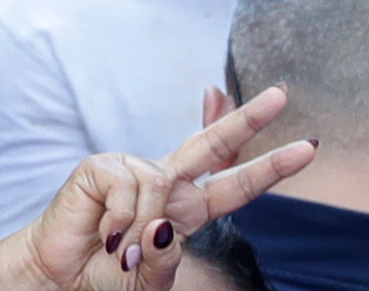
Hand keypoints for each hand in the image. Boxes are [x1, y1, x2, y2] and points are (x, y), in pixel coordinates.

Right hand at [0, 87, 315, 290]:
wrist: (61, 279)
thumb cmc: (108, 279)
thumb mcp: (152, 280)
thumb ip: (168, 257)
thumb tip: (165, 223)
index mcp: (186, 210)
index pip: (235, 185)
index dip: (269, 167)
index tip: (307, 147)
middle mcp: (165, 183)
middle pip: (213, 145)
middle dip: (248, 120)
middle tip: (281, 96)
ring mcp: (134, 171)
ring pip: (163, 187)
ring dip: (144, 231)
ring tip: (121, 252)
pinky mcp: (102, 168)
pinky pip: (129, 189)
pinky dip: (120, 221)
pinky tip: (106, 234)